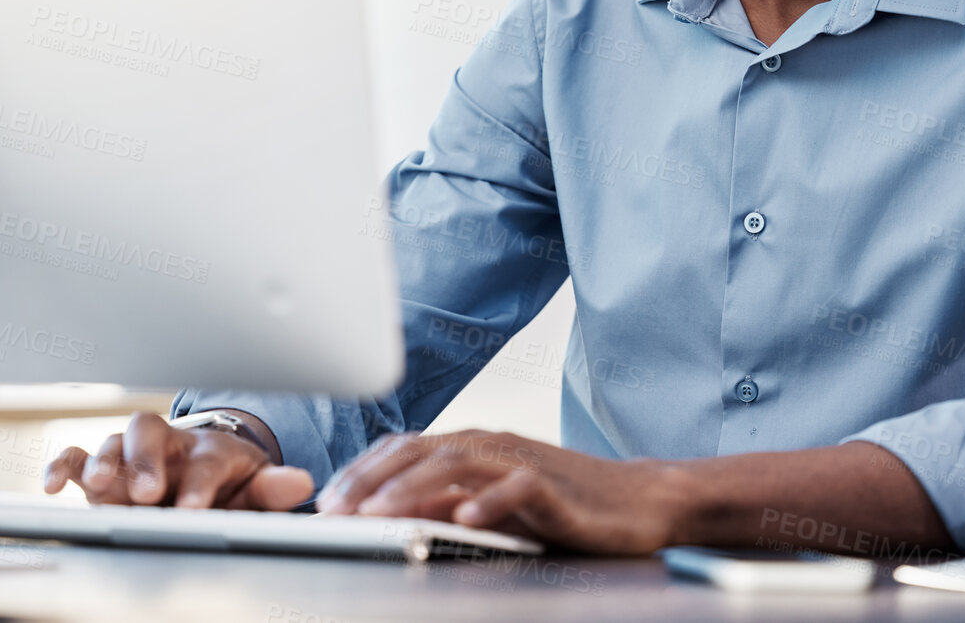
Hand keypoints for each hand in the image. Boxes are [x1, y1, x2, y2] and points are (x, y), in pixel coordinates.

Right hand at [43, 411, 313, 509]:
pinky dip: (61, 465)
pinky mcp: (102, 469)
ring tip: (102, 485)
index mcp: (209, 451)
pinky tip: (51, 485)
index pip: (206, 460)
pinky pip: (75, 457)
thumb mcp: (252, 489)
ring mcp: (132, 455)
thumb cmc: (226, 485)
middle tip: (149, 492)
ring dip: (106, 460)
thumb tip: (302, 482)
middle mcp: (167, 446)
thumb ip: (271, 489)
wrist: (201, 476)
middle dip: (147, 461)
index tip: (195, 508)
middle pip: (151, 431)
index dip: (201, 483)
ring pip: (114, 440)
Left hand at [316, 429, 688, 553]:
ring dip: (413, 487)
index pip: (406, 447)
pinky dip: (488, 502)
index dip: (363, 470)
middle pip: (422, 450)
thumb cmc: (565, 503)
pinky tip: (464, 519)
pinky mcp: (555, 486)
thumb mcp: (493, 503)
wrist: (638, 499)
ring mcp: (523, 462)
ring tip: (379, 513)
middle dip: (372, 479)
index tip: (327, 498)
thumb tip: (392, 513)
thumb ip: (448, 502)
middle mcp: (492, 445)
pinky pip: (518, 488)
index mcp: (473, 446)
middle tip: (336, 507)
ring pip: (459, 463)